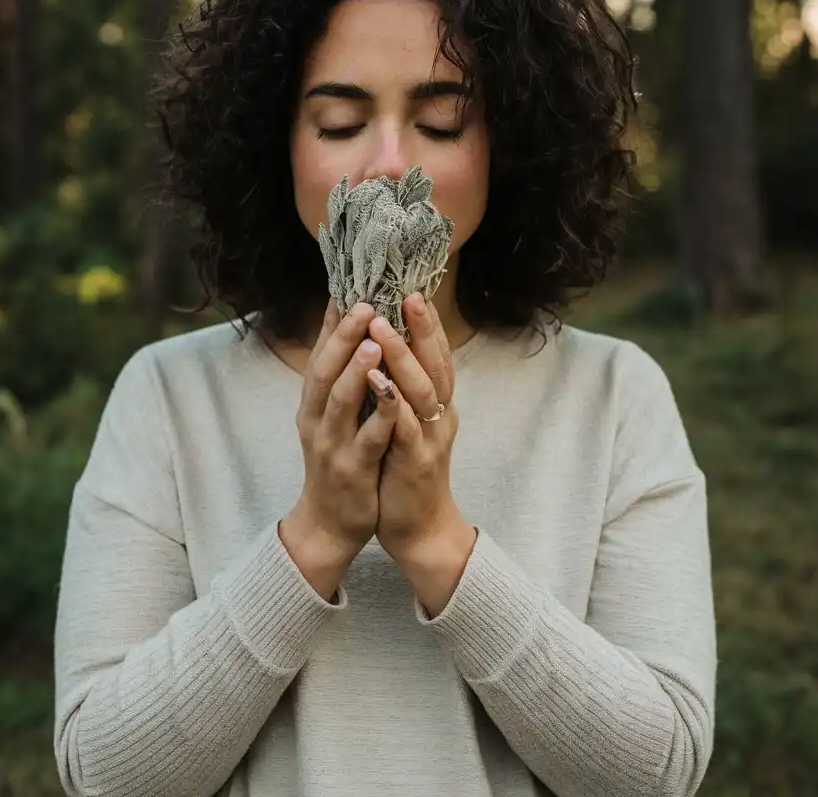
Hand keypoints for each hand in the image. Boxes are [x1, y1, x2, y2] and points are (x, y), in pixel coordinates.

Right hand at [280, 299, 399, 596]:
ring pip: (342, 402)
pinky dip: (379, 415)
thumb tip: (348, 329)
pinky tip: (392, 395)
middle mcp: (317, 419)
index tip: (348, 287)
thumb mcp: (332, 415)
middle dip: (343, 336)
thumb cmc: (339, 459)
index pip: (320, 353)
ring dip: (356, 370)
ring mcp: (333, 445)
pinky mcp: (353, 470)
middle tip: (362, 304)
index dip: (332, 322)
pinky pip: (369, 439)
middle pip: (325, 370)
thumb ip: (340, 377)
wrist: (331, 523)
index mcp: (313, 403)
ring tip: (373, 341)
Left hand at [365, 293, 462, 559]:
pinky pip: (406, 427)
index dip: (426, 322)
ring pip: (421, 390)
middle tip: (406, 294)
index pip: (435, 353)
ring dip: (402, 357)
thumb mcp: (406, 421)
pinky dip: (394, 402)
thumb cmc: (405, 469)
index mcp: (436, 403)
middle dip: (420, 328)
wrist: (418, 528)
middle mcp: (439, 414)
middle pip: (435, 363)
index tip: (411, 288)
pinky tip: (377, 381)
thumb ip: (402, 386)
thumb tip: (386, 344)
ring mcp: (431, 438)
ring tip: (381, 326)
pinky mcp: (416, 463)